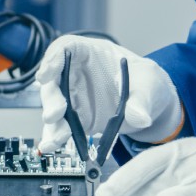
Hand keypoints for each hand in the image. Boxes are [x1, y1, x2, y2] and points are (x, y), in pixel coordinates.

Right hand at [35, 36, 182, 154]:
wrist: (150, 105)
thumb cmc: (146, 82)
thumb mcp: (149, 83)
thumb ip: (142, 98)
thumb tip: (138, 116)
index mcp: (92, 54)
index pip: (66, 49)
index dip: (52, 60)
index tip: (45, 76)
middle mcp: (77, 74)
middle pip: (55, 81)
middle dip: (52, 98)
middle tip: (55, 114)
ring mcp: (75, 97)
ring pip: (54, 107)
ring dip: (53, 123)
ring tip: (57, 138)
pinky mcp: (77, 118)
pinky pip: (62, 126)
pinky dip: (55, 137)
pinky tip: (51, 146)